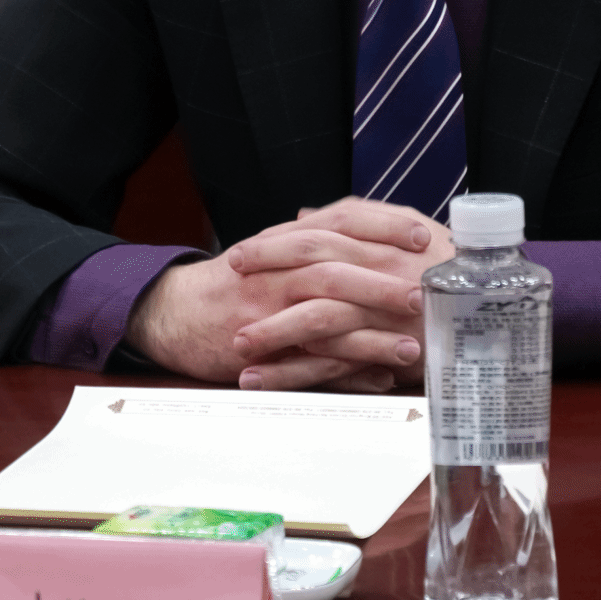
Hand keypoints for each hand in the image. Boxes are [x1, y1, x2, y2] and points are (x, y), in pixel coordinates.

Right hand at [123, 212, 428, 387]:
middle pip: (335, 268)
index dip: (382, 225)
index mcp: (286, 240)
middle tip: (426, 291)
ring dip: (371, 334)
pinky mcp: (260, 350)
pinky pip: (307, 363)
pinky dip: (345, 372)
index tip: (422, 234)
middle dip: (383, 280)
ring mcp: (266, 310)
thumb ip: (317, 238)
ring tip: (413, 347)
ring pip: (324, 317)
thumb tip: (370, 228)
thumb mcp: (274, 249)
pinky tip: (379, 379)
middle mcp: (277, 270)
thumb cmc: (233, 281)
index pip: (340, 220)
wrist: (174, 311)